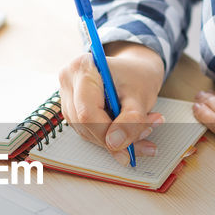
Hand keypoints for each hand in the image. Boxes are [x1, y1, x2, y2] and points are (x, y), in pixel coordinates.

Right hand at [58, 42, 165, 165]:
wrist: (135, 71)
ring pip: (86, 132)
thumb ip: (131, 120)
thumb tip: (115, 143)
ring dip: (116, 140)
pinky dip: (111, 138)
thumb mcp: (141, 95)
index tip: (129, 144)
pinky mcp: (72, 111)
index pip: (87, 112)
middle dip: (116, 138)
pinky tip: (131, 131)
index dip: (107, 133)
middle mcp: (69, 82)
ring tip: (145, 129)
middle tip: (146, 133)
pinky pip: (88, 132)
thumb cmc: (137, 76)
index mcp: (83, 69)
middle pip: (85, 124)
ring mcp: (68, 97)